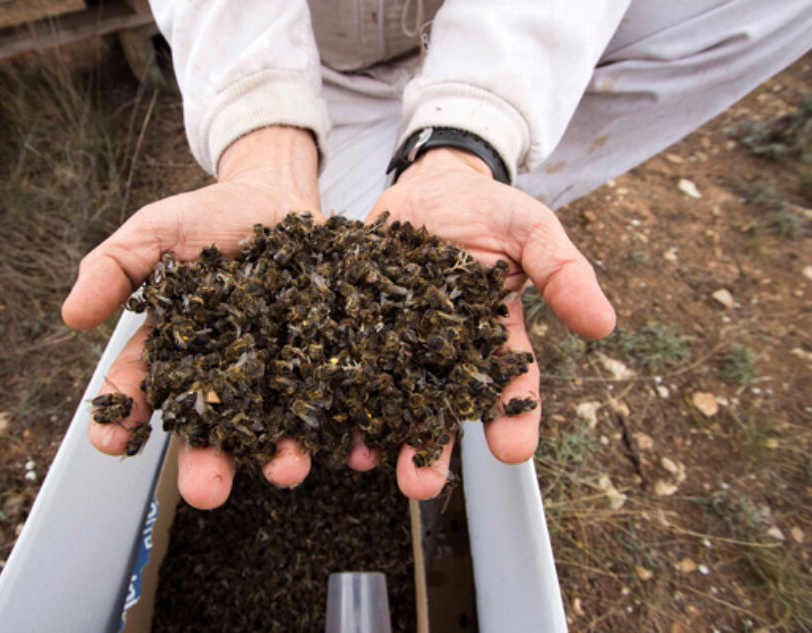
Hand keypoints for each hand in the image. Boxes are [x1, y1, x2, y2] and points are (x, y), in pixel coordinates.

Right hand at [64, 126, 326, 508]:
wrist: (275, 193)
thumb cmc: (206, 216)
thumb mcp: (153, 232)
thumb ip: (113, 267)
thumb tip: (71, 315)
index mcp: (174, 351)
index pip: (142, 390)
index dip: (122, 418)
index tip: (110, 442)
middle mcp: (221, 373)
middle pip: (210, 428)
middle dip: (206, 462)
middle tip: (206, 491)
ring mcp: (272, 370)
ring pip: (273, 422)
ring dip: (278, 454)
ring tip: (286, 469)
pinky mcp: (320, 358)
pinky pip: (329, 394)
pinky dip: (340, 423)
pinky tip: (349, 448)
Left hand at [363, 147, 616, 498]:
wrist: (428, 182)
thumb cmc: (487, 207)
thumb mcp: (531, 229)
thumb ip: (562, 272)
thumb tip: (604, 324)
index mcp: (493, 336)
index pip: (508, 385)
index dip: (513, 419)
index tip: (513, 453)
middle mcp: (447, 350)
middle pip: (443, 407)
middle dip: (435, 449)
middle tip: (423, 485)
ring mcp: (401, 341)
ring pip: (393, 396)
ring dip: (382, 436)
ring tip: (372, 467)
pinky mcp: (360, 325)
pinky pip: (351, 363)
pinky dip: (341, 394)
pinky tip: (334, 424)